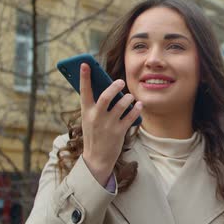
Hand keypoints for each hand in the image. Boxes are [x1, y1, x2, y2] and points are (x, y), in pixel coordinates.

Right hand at [79, 63, 141, 185]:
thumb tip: (108, 87)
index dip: (84, 77)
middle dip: (114, 87)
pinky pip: (131, 117)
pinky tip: (139, 105)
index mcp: (86, 112)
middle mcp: (96, 117)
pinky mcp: (119, 132)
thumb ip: (96, 106)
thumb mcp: (90, 120)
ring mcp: (108, 125)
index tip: (85, 64)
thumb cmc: (94, 135)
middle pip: (106, 96)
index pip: (84, 91)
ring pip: (121, 105)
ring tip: (130, 96)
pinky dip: (136, 109)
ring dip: (128, 98)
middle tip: (121, 82)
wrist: (96, 159)